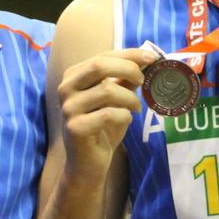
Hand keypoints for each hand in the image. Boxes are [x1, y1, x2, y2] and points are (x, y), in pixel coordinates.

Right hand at [56, 48, 157, 178]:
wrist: (87, 164)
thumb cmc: (103, 128)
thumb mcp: (115, 99)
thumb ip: (125, 79)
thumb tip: (147, 59)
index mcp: (74, 76)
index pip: (103, 55)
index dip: (129, 54)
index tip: (152, 57)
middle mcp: (66, 88)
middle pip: (99, 65)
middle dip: (128, 69)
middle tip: (144, 81)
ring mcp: (68, 108)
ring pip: (107, 91)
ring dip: (129, 99)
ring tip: (136, 108)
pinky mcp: (75, 128)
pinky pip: (108, 114)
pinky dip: (124, 116)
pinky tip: (125, 120)